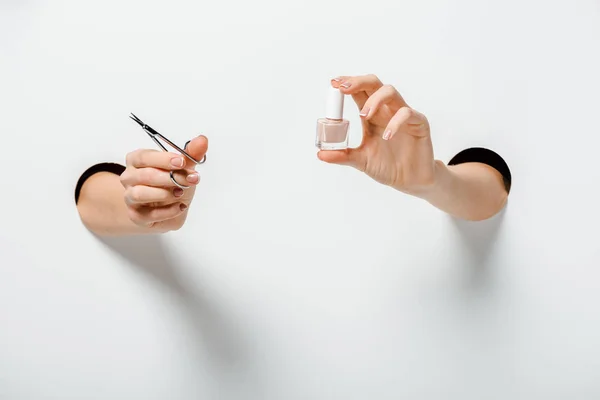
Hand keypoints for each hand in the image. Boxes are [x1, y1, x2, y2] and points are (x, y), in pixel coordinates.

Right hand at [120, 135, 207, 231]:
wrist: (169, 207)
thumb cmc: (172, 183)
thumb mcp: (183, 168)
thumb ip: (191, 154)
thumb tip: (202, 140)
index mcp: (137, 161)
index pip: (144, 157)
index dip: (163, 159)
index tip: (182, 162)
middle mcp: (130, 178)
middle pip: (144, 175)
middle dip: (170, 177)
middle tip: (190, 180)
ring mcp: (130, 197)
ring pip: (140, 194)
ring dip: (164, 193)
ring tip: (181, 193)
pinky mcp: (136, 216)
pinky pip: (149, 214)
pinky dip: (168, 211)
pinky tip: (181, 206)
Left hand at [318, 74, 435, 195]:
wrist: (410, 181)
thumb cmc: (388, 167)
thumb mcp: (360, 161)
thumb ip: (342, 156)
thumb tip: (320, 154)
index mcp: (372, 115)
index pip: (359, 92)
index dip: (347, 84)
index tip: (334, 83)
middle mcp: (386, 111)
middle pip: (374, 84)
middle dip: (358, 82)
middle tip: (343, 88)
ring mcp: (403, 115)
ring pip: (390, 92)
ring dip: (374, 100)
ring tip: (364, 115)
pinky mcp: (419, 123)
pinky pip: (407, 113)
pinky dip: (396, 122)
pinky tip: (387, 136)